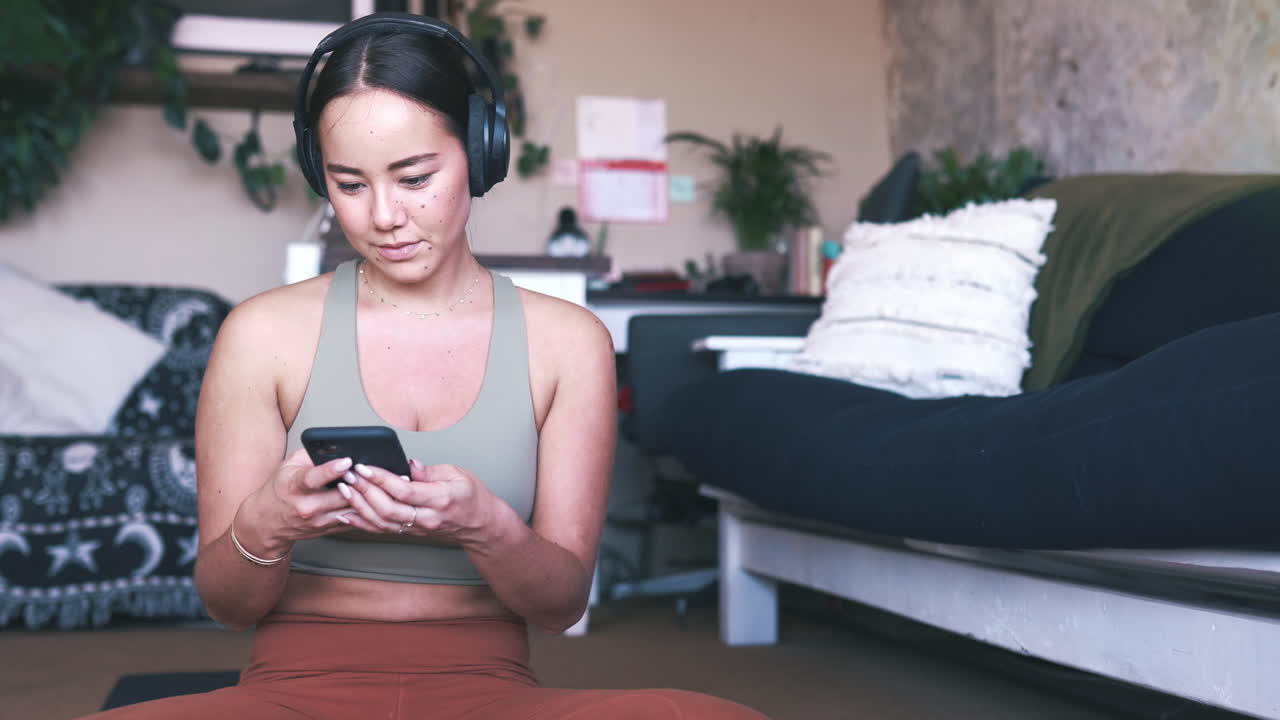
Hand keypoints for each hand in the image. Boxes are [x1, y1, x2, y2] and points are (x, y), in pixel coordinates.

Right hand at [239, 448, 358, 547]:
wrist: (267, 521)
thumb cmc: (280, 488)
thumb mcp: (289, 466)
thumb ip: (311, 455)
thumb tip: (336, 447)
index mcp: (293, 487)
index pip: (313, 479)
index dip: (332, 470)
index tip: (347, 461)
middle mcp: (306, 507)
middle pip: (340, 496)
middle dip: (357, 482)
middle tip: (368, 470)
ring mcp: (318, 522)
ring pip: (350, 510)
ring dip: (363, 496)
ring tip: (370, 483)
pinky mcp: (327, 530)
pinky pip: (353, 520)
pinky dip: (362, 509)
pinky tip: (367, 498)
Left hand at [336, 459, 498, 545]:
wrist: (480, 525)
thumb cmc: (471, 496)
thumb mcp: (458, 474)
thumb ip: (430, 471)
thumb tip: (409, 464)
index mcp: (440, 499)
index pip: (404, 491)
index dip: (381, 479)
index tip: (364, 467)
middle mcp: (427, 518)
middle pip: (388, 509)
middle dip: (365, 491)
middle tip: (349, 475)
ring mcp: (418, 529)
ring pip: (382, 522)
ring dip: (360, 506)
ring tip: (344, 488)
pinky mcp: (411, 533)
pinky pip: (382, 530)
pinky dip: (362, 523)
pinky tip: (347, 513)